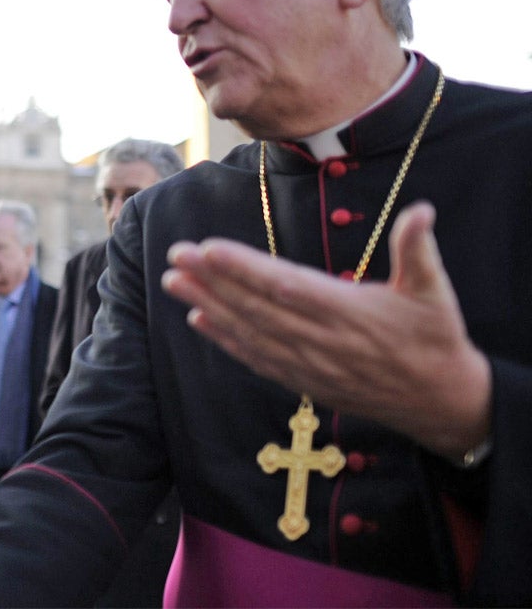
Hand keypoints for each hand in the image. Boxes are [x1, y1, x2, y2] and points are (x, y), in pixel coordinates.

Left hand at [161, 201, 490, 460]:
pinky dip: (224, 340)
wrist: (438, 402)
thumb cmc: (434, 338)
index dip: (245, 268)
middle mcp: (321, 340)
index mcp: (349, 312)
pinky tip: (197, 318)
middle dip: (212, 280)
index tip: (209, 248)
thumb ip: (419, 250)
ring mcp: (308, 363)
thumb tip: (420, 209)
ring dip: (208, 305)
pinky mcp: (303, 380)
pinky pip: (255, 358)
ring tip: (173, 281)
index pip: (286, 286)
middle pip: (256, 307)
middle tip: (176, 255)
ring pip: (248, 332)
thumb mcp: (434, 291)